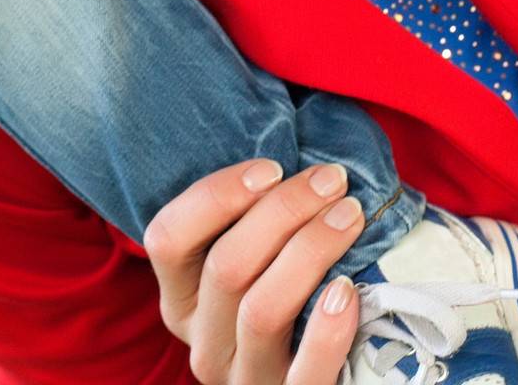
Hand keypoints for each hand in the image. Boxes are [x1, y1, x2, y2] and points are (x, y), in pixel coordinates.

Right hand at [143, 158, 363, 383]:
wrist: (322, 374)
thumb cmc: (289, 290)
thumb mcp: (254, 259)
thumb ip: (254, 217)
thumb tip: (296, 154)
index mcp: (180, 297)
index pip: (166, 237)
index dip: (216, 195)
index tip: (272, 167)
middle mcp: (202, 341)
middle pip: (226, 266)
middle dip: (283, 211)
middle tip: (331, 180)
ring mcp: (241, 379)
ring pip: (261, 309)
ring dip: (310, 251)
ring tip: (351, 216)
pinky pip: (305, 374)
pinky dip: (327, 331)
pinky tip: (348, 290)